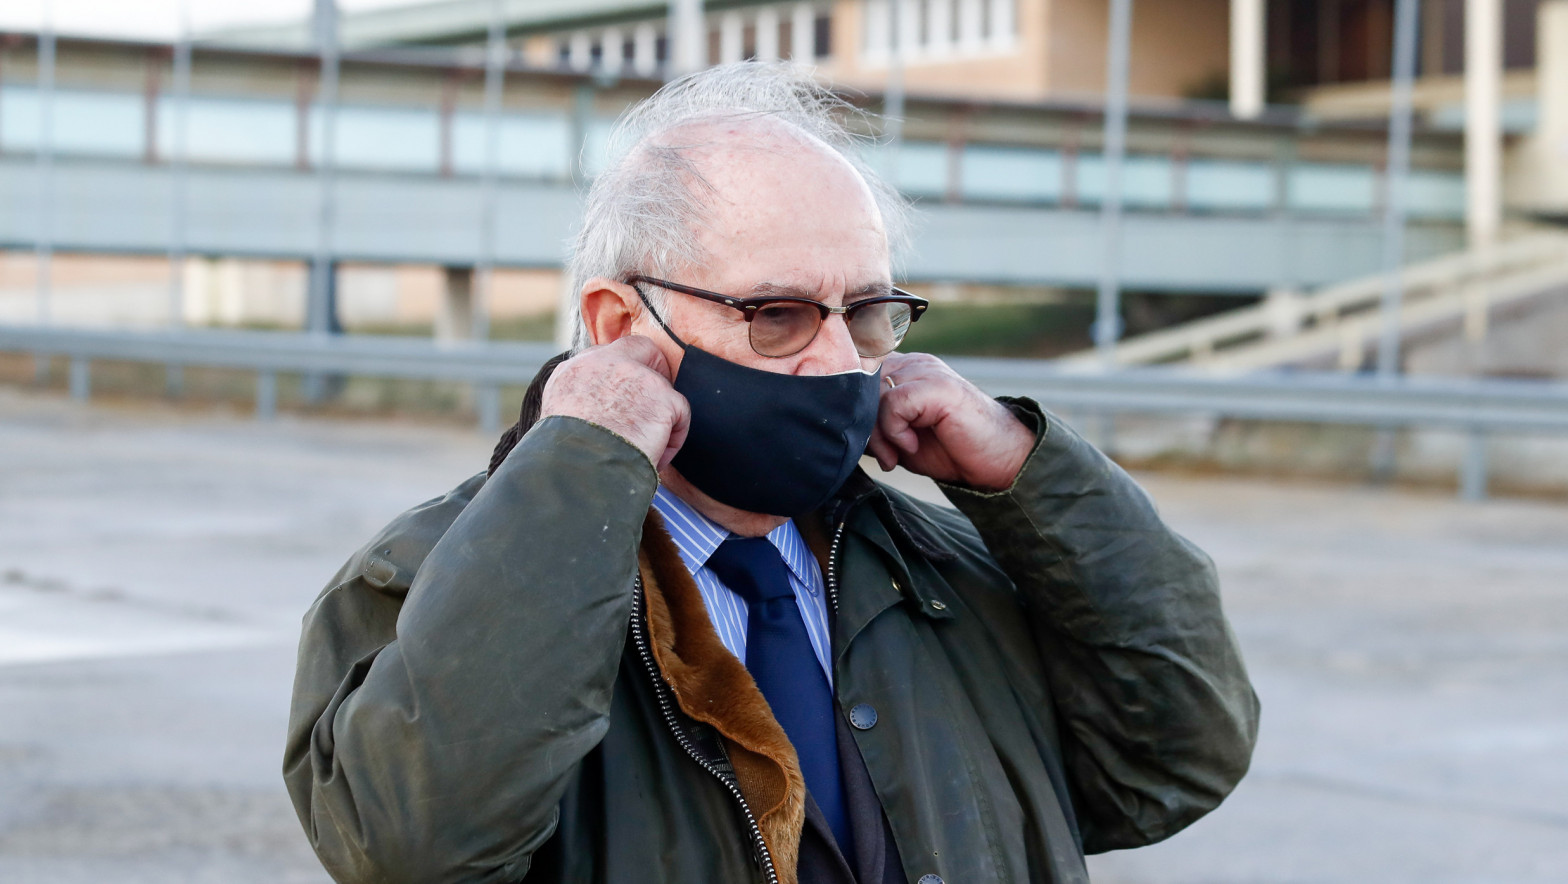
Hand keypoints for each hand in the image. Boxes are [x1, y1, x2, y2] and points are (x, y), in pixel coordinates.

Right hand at [540, 335, 690, 469]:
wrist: (578, 472)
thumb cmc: (566, 460)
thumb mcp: (558, 420)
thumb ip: (581, 403)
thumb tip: (599, 415)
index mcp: (574, 370)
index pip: (607, 356)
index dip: (622, 375)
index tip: (627, 400)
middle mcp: (604, 363)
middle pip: (642, 349)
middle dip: (654, 370)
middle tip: (655, 404)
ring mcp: (636, 375)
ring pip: (663, 389)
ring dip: (658, 420)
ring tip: (644, 451)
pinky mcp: (662, 396)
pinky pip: (680, 414)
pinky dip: (672, 440)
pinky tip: (656, 458)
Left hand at [866, 352, 1034, 490]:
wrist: (998, 459)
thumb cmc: (950, 449)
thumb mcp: (899, 438)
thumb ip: (872, 426)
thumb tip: (841, 428)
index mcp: (904, 370)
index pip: (858, 377)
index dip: (856, 411)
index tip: (869, 444)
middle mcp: (913, 363)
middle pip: (862, 387)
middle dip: (865, 427)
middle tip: (884, 456)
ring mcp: (926, 371)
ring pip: (874, 395)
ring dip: (879, 434)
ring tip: (897, 455)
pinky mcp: (936, 386)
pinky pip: (894, 404)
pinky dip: (896, 432)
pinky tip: (912, 447)